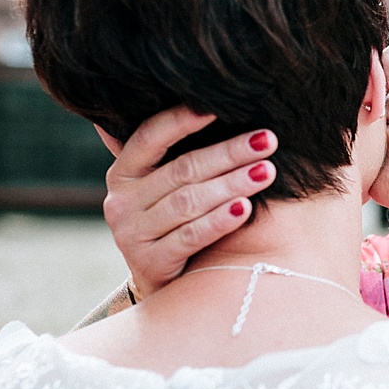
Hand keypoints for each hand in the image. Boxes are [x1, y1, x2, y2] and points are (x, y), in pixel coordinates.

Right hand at [103, 106, 277, 296]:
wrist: (166, 285)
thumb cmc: (174, 223)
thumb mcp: (165, 189)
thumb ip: (177, 155)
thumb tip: (209, 103)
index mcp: (123, 172)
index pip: (150, 136)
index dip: (182, 120)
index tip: (219, 107)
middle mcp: (120, 201)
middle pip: (182, 170)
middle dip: (229, 153)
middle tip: (267, 140)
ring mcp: (131, 234)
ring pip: (189, 202)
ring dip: (232, 184)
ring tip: (266, 171)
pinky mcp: (149, 263)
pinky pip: (191, 236)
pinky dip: (220, 221)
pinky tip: (245, 208)